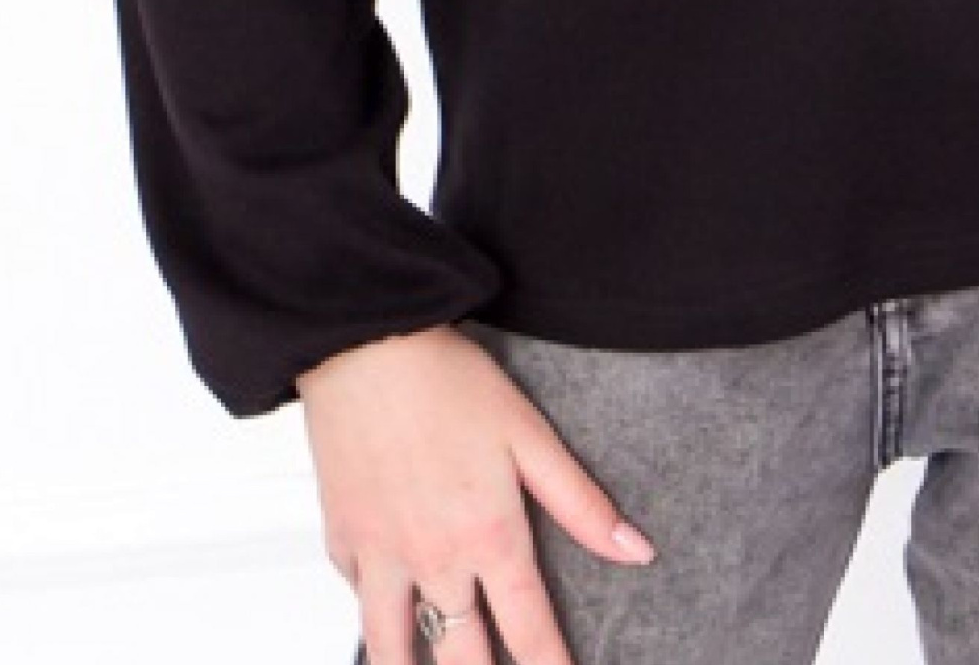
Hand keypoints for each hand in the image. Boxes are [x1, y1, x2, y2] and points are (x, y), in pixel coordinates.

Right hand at [298, 322, 657, 664]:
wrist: (365, 344)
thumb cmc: (446, 380)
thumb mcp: (529, 434)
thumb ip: (582, 503)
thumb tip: (636, 550)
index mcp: (489, 536)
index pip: (529, 632)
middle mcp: (433, 560)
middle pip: (461, 658)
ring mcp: (381, 558)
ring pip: (393, 651)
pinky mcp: (341, 542)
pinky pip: (358, 604)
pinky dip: (376, 619)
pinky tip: (388, 619)